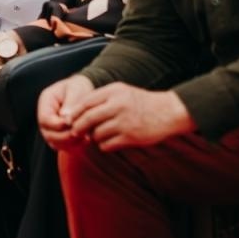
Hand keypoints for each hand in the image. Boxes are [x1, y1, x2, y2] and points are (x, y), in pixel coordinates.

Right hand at [38, 75, 94, 147]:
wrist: (82, 92)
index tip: (72, 124)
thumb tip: (65, 117)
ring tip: (86, 138)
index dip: (57, 124)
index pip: (45, 119)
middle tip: (81, 134)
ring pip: (55, 143)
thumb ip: (71, 102)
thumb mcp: (76, 88)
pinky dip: (74, 146)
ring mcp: (51, 129)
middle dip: (65, 136)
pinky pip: (64, 146)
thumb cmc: (78, 87)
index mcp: (45, 102)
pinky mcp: (59, 136)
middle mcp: (45, 118)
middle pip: (48, 134)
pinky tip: (87, 141)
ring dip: (70, 143)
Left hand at [67, 84, 194, 150]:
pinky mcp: (130, 137)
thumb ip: (100, 99)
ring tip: (99, 135)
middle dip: (78, 127)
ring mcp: (124, 122)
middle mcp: (118, 105)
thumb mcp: (121, 92)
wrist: (168, 112)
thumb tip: (74, 113)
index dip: (75, 113)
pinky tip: (109, 141)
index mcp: (114, 92)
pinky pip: (106, 145)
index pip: (85, 102)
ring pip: (96, 134)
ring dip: (93, 137)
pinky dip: (104, 145)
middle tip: (76, 132)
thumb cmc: (140, 102)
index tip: (70, 120)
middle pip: (87, 119)